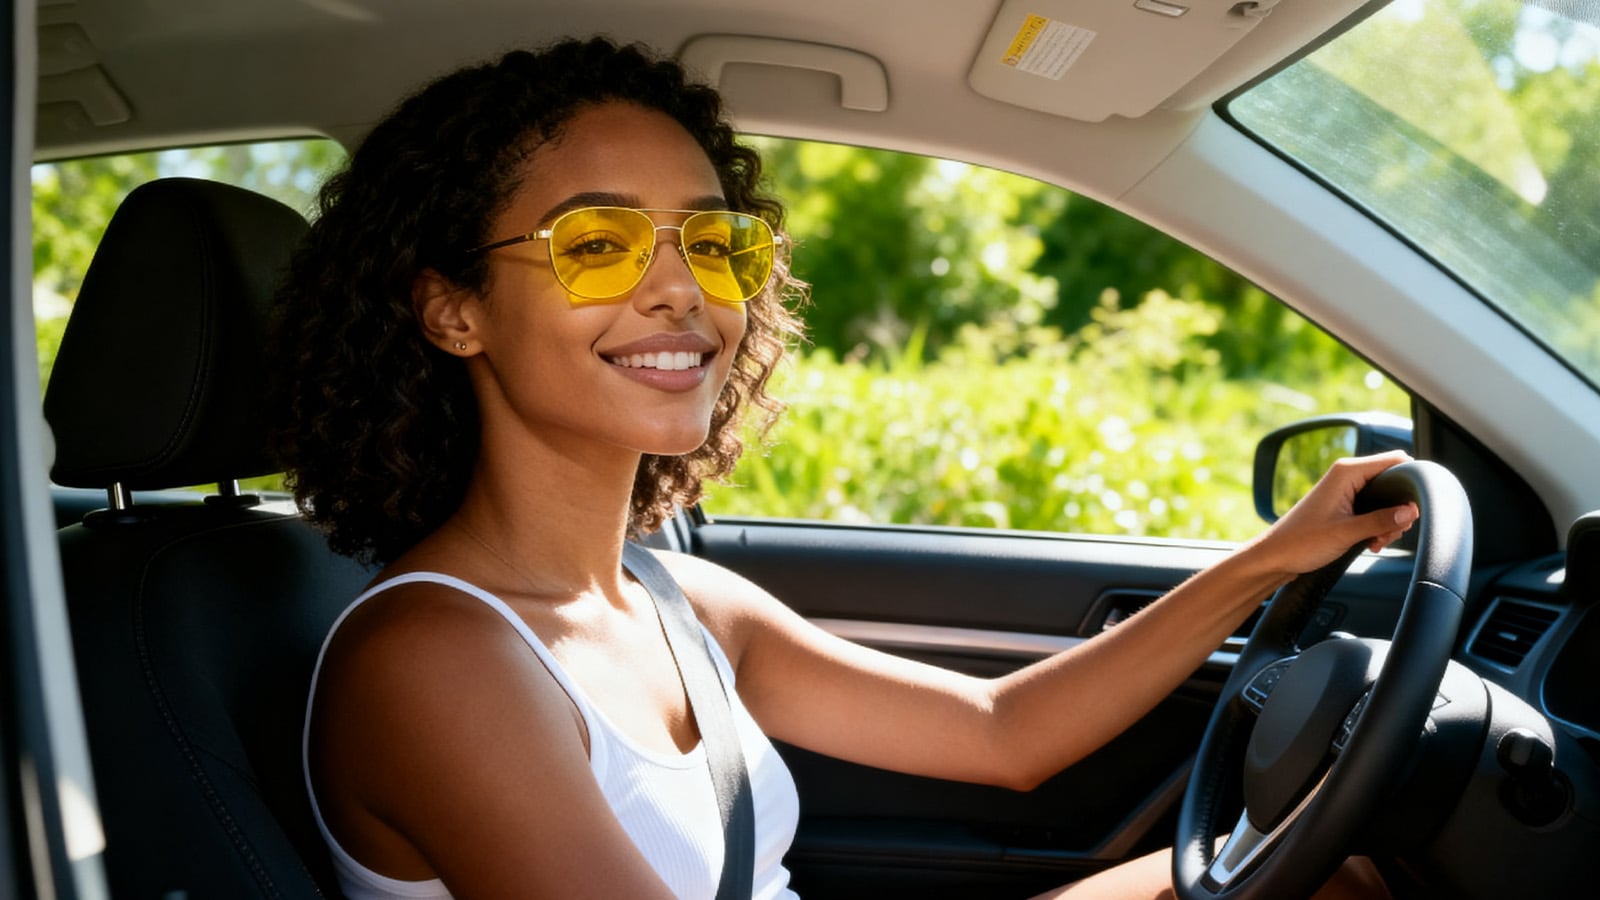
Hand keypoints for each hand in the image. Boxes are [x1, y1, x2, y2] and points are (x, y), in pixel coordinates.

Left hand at [1252, 451, 1419, 578]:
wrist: (1275, 556)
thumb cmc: (1302, 542)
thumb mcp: (1347, 533)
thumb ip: (1382, 521)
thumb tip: (1411, 512)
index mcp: (1347, 472)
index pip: (1396, 460)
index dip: (1412, 481)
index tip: (1413, 509)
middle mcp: (1347, 475)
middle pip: (1394, 482)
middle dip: (1400, 509)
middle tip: (1390, 533)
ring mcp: (1345, 490)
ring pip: (1386, 499)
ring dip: (1389, 522)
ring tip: (1378, 541)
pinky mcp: (1344, 506)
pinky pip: (1373, 510)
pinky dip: (1378, 526)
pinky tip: (1372, 543)